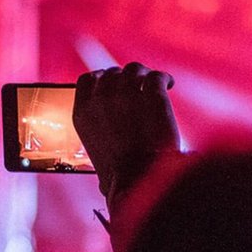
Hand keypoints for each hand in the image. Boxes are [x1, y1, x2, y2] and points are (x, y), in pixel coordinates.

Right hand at [73, 62, 179, 208]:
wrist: (139, 181)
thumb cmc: (119, 178)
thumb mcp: (96, 158)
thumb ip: (101, 143)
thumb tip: (109, 166)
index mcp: (83, 114)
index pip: (87, 80)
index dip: (101, 78)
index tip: (112, 83)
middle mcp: (101, 99)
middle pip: (112, 73)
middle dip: (124, 78)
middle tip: (137, 87)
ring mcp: (126, 95)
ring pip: (134, 70)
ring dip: (142, 75)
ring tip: (152, 83)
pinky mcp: (152, 96)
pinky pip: (156, 77)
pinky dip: (163, 78)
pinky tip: (168, 84)